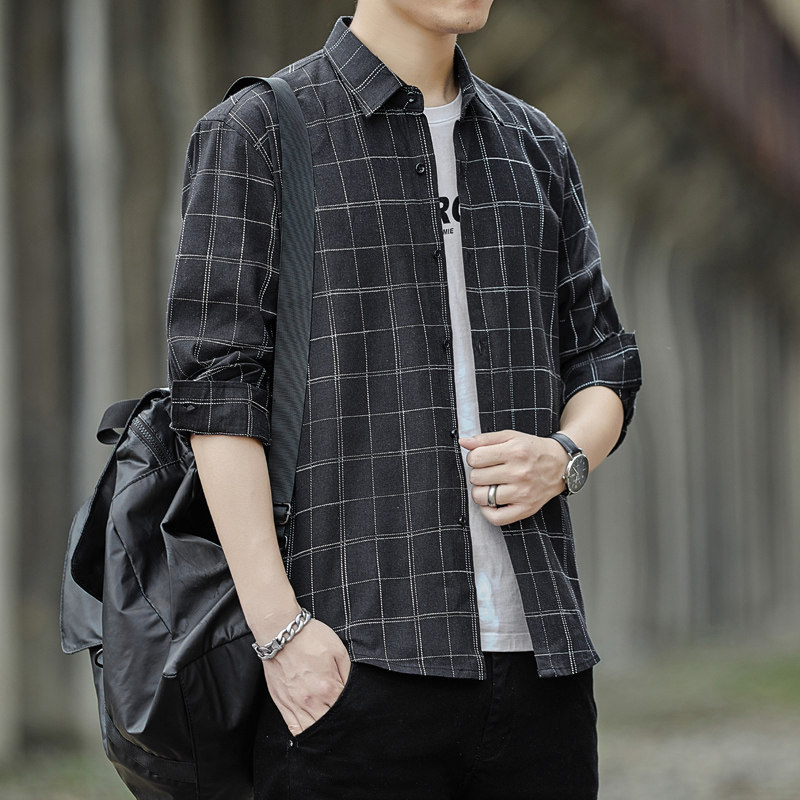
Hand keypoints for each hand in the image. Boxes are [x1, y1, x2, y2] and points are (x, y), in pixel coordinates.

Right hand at [260, 616, 350, 735]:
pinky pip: (293, 728)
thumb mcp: (338, 650)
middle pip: (330, 723)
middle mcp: (312, 700)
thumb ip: (348, 673)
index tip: (357, 711)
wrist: (282, 633)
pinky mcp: (282, 703)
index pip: (345, 710)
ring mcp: (295, 704)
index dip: (352, 710)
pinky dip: (303, 734)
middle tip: (346, 724)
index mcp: (328, 687)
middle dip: (339, 724)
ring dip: (323, 733)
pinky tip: (311, 733)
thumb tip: (353, 690)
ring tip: (330, 731)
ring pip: (312, 730)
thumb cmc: (310, 638)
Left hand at [459, 430, 568, 524]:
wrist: (560, 464)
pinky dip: (488, 511)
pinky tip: (491, 502)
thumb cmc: (533, 450)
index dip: (474, 458)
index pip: (475, 458)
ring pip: (482, 497)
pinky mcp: (526, 508)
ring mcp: (522, 492)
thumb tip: (463, 441)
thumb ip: (485, 439)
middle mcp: (519, 473)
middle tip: (488, 471)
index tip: (481, 459)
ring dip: (481, 491)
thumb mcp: (510, 436)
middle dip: (478, 473)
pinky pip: (496, 518)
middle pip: (476, 477)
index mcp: (514, 451)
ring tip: (490, 485)